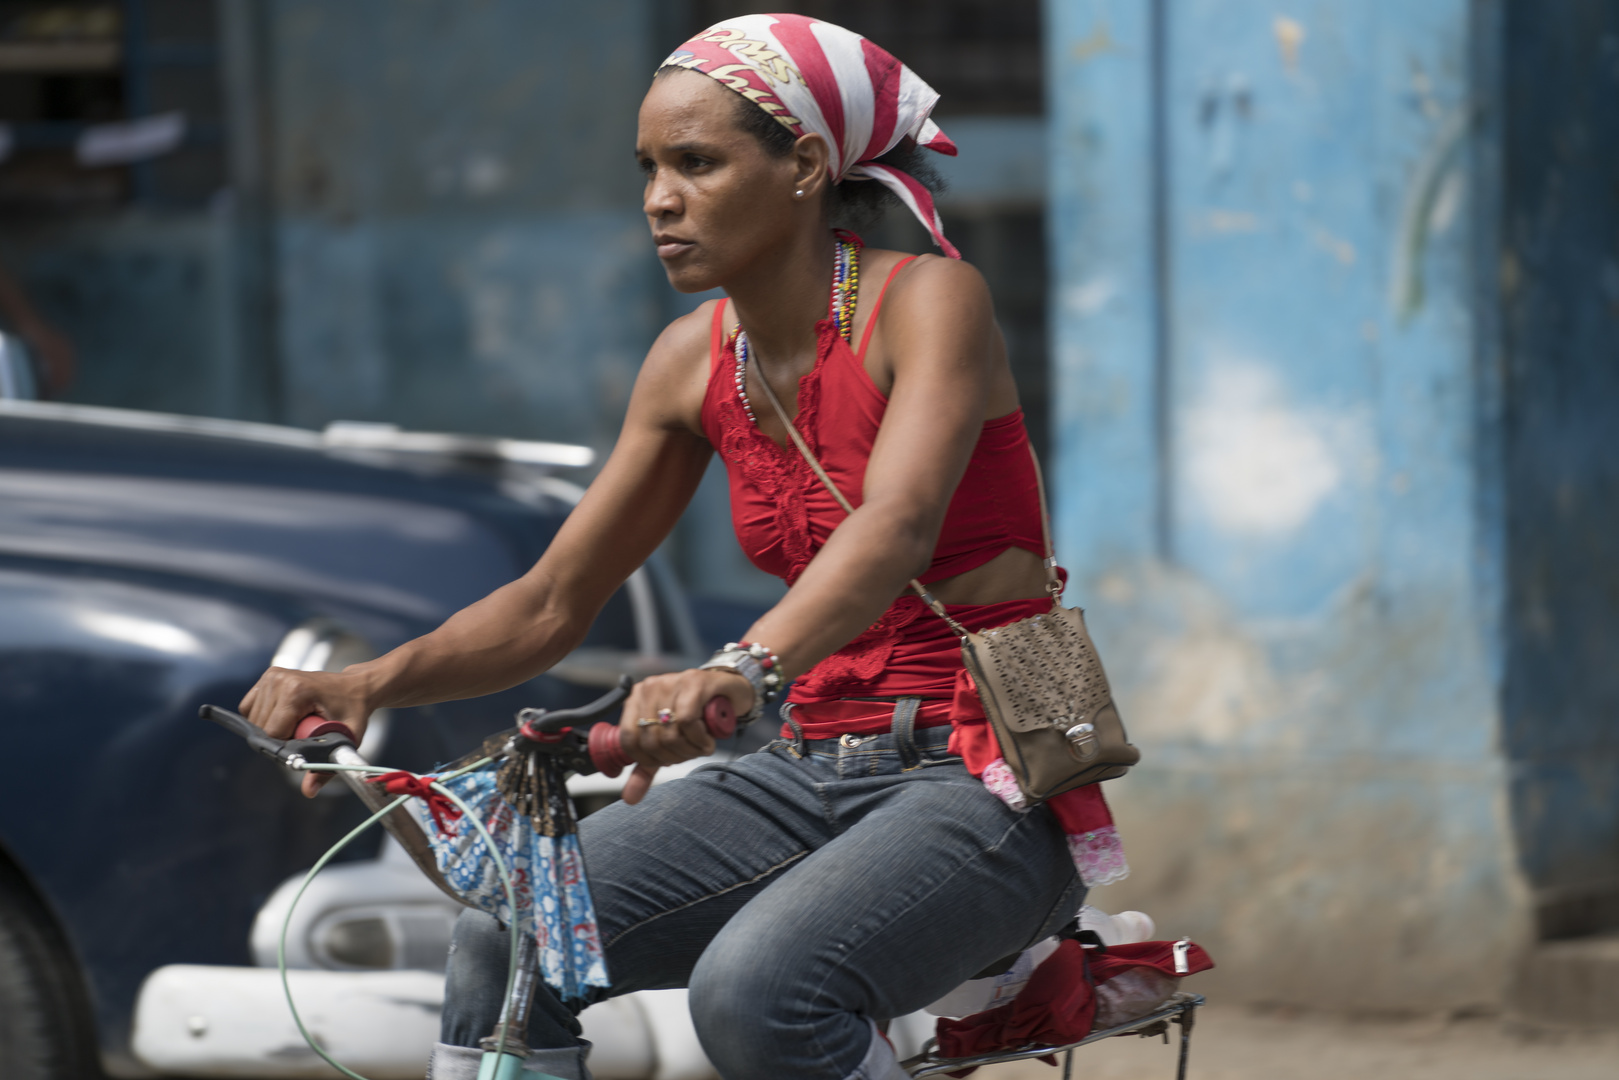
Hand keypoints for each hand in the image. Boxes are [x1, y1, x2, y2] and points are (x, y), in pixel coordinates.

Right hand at [240, 667, 375, 797]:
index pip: (273, 734)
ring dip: (273, 729)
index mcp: (297, 692)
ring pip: (254, 720)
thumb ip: (326, 767)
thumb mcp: (346, 739)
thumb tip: (309, 792)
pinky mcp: (268, 676)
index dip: (287, 747)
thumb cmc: (354, 711)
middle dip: (281, 738)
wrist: (356, 687)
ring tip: (299, 721)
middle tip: (305, 732)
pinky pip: (251, 708)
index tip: (305, 743)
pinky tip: (285, 715)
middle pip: (261, 728)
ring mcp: (272, 676)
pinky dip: (263, 717)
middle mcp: (280, 680)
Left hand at [616, 668, 753, 804]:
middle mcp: (650, 688)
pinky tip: (707, 740)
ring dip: (689, 750)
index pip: (629, 740)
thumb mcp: (669, 742)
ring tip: (701, 747)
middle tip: (690, 753)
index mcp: (636, 699)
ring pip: (669, 732)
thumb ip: (647, 768)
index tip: (666, 761)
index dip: (647, 760)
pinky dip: (698, 738)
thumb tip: (630, 799)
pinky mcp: (694, 682)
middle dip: (674, 757)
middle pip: (651, 740)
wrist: (730, 691)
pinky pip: (687, 720)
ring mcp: (671, 682)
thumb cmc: (698, 716)